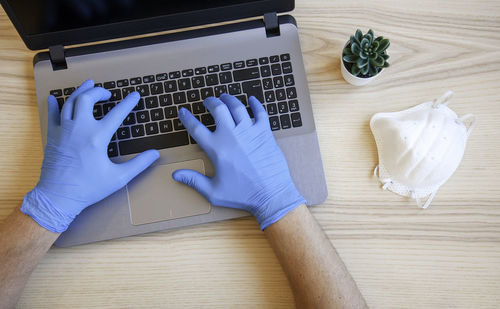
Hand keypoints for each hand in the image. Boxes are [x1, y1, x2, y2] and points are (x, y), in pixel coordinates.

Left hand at [21, 80, 158, 232]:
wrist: (58, 196)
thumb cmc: (89, 188)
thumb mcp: (119, 178)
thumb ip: (139, 164)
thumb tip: (154, 154)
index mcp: (97, 137)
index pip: (117, 113)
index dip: (128, 103)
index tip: (135, 95)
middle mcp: (80, 128)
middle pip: (88, 98)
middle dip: (99, 92)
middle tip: (107, 93)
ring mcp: (64, 130)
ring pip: (70, 102)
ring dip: (80, 91)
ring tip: (88, 85)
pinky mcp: (52, 136)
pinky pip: (52, 115)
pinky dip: (53, 105)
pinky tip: (54, 98)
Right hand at [173, 94, 305, 229]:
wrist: (271, 195)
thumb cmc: (243, 195)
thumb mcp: (213, 192)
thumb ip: (193, 180)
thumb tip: (175, 175)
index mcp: (216, 149)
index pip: (196, 128)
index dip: (187, 118)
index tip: (183, 111)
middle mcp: (232, 136)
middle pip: (218, 109)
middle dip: (210, 102)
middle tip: (208, 101)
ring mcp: (249, 132)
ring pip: (237, 107)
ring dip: (229, 99)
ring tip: (225, 97)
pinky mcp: (265, 133)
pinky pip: (260, 113)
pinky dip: (256, 104)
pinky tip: (252, 99)